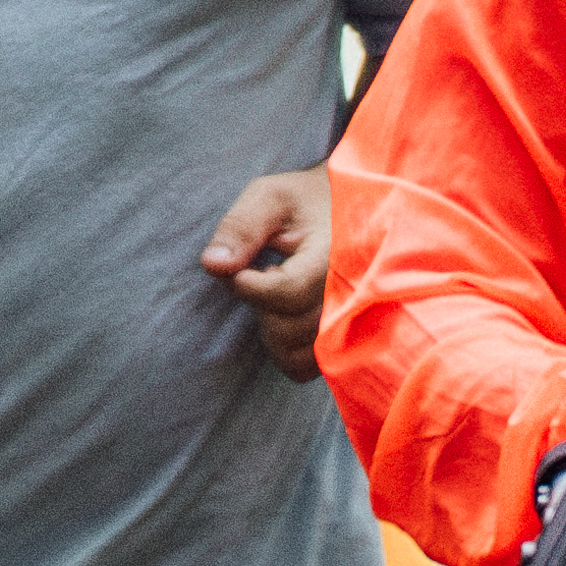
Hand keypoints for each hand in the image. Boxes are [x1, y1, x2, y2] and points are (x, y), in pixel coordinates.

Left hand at [200, 166, 334, 347]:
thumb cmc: (305, 202)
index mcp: (335, 257)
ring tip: (281, 294)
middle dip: (261, 306)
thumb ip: (240, 227)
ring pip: (294, 355)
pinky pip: (304, 367)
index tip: (246, 267)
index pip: (286, 293)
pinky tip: (288, 316)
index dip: (249, 285)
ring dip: (273, 331)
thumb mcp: (269, 198)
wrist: (350, 211)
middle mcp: (351, 297)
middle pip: (287, 330)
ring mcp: (352, 325)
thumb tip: (213, 265)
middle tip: (267, 272)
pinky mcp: (346, 343)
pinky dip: (286, 349)